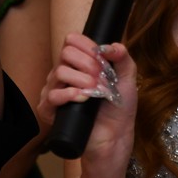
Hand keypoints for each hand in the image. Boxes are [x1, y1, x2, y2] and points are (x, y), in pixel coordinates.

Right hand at [39, 33, 136, 164]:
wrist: (115, 136)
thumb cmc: (118, 107)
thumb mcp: (127, 78)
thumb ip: (123, 58)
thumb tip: (111, 45)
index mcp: (78, 63)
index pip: (72, 40)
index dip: (88, 46)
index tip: (102, 60)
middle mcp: (63, 74)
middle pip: (65, 53)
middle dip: (88, 64)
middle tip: (101, 79)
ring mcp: (55, 91)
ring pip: (59, 72)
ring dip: (82, 80)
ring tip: (96, 92)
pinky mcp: (50, 110)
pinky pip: (52, 95)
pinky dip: (68, 95)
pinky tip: (82, 98)